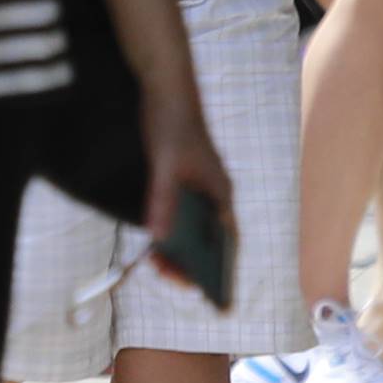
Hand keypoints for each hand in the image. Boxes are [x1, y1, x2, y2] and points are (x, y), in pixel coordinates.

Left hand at [136, 93, 232, 276]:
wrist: (164, 87)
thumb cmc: (172, 122)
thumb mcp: (164, 165)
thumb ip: (162, 200)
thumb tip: (158, 239)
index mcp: (220, 192)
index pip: (227, 240)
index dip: (223, 269)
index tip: (215, 295)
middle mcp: (214, 194)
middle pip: (211, 240)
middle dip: (193, 262)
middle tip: (165, 274)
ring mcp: (199, 188)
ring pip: (195, 229)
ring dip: (180, 248)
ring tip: (157, 263)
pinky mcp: (183, 182)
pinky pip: (182, 216)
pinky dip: (172, 231)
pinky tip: (155, 242)